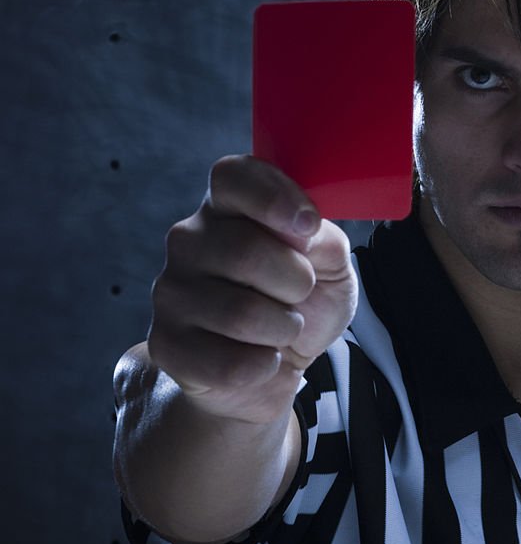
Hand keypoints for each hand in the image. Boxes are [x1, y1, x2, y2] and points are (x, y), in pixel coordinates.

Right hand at [145, 154, 356, 426]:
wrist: (273, 367)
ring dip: (283, 328)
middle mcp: (188, 241)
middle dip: (296, 282)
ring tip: (281, 327)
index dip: (274, 197)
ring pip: (240, 313)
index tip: (307, 226)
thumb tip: (305, 232)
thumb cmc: (299, 304)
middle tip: (300, 294)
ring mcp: (171, 292)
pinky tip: (261, 357)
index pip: (232, 176)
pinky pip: (230, 362)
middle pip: (245, 251)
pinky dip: (264, 365)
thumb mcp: (331, 266)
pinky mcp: (166, 345)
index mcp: (228, 207)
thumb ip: (325, 240)